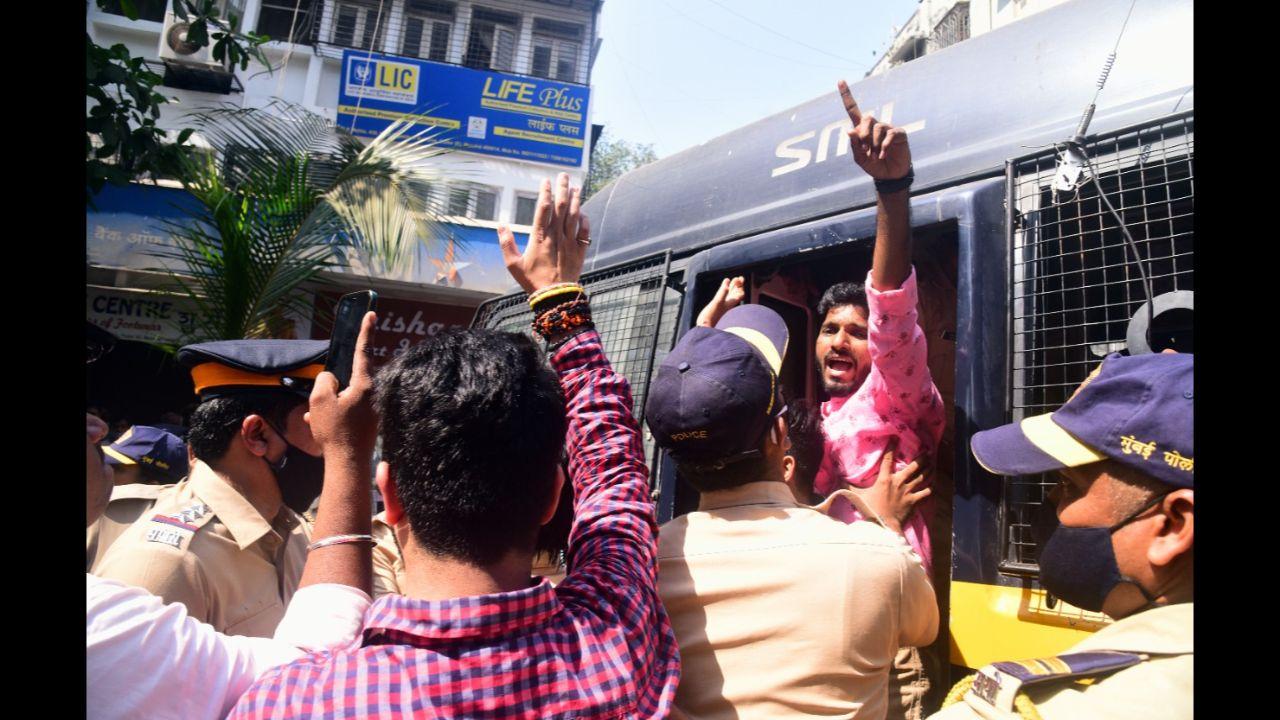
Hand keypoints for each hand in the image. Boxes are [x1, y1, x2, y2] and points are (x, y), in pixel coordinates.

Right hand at [306, 311, 379, 459]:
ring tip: (319, 420)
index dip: (365, 330)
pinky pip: (349, 410)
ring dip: (330, 405)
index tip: (371, 313)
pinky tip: (324, 426)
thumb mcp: (320, 400)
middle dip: (331, 390)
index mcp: (366, 384)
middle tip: (322, 408)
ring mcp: (375, 407)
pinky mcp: (372, 420)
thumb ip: (326, 380)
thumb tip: (333, 380)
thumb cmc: (335, 431)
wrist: (348, 464)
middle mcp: (375, 393)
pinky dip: (335, 415)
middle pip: (348, 378)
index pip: (363, 350)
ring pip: (345, 397)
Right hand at [498, 172, 590, 292]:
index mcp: (539, 237)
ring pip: (574, 215)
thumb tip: (501, 225)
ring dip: (575, 199)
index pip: (544, 208)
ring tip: (576, 187)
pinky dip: (584, 220)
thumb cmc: (532, 280)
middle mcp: (556, 236)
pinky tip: (583, 212)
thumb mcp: (513, 264)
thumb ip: (506, 243)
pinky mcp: (579, 250)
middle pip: (561, 206)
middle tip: (564, 175)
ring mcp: (570, 242)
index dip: (545, 192)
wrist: (555, 296)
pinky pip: (585, 231)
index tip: (545, 181)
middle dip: (563, 189)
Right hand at [696, 277, 745, 326]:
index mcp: (729, 303)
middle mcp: (727, 306)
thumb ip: (722, 292)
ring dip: (732, 289)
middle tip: (740, 278)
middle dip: (737, 286)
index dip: (739, 285)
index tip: (739, 278)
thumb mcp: (717, 302)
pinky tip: (723, 294)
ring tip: (733, 283)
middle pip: (735, 294)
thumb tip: (727, 281)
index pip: (739, 294)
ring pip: (730, 298)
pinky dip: (725, 294)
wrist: (705, 331)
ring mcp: (722, 309)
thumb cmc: (711, 318)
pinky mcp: (716, 311)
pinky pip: (723, 301)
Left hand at [837, 80, 911, 180]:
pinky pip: (890, 134)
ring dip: (874, 144)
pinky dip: (884, 146)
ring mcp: (888, 128)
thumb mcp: (860, 159)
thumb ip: (855, 146)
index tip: (840, 81)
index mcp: (862, 129)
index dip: (847, 95)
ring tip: (875, 156)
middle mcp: (875, 126)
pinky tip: (882, 155)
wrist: (890, 176)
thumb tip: (850, 130)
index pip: (853, 109)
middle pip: (866, 118)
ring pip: (878, 127)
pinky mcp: (899, 134)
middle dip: (864, 134)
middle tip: (865, 149)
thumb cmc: (874, 166)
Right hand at [854, 438, 931, 533]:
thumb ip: (849, 487)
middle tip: (927, 452)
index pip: (888, 459)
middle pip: (913, 467)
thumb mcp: (857, 496)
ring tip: (932, 465)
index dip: (892, 448)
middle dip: (921, 459)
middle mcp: (898, 482)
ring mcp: (908, 491)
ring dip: (928, 471)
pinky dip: (929, 489)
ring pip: (921, 477)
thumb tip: (837, 480)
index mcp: (885, 479)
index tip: (896, 439)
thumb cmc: (870, 509)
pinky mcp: (914, 501)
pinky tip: (932, 486)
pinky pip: (925, 493)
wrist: (883, 524)